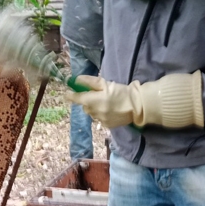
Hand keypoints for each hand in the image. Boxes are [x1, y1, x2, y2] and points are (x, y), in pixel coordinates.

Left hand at [66, 72, 204, 129]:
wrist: (137, 106)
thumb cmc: (121, 91)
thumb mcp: (104, 83)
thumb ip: (89, 82)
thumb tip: (75, 80)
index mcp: (92, 100)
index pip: (76, 98)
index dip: (71, 95)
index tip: (67, 93)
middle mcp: (94, 112)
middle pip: (84, 106)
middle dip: (87, 101)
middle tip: (97, 95)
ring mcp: (100, 120)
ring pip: (91, 113)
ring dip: (94, 108)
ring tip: (106, 102)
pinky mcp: (106, 125)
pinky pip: (99, 118)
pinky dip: (101, 114)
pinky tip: (110, 109)